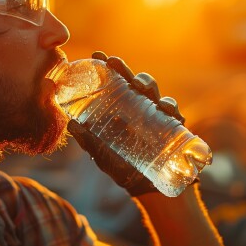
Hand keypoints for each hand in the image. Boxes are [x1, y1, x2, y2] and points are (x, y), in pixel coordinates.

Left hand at [67, 51, 186, 195]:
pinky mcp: (174, 129)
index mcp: (124, 110)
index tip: (97, 55)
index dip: (109, 69)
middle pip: (134, 83)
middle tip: (113, 62)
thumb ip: (89, 141)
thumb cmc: (124, 170)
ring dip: (147, 84)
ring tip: (138, 85)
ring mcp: (158, 117)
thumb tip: (70, 123)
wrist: (149, 191)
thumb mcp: (103, 156)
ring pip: (154, 93)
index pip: (116, 84)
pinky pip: (174, 113)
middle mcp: (141, 109)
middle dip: (125, 70)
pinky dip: (170, 108)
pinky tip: (165, 108)